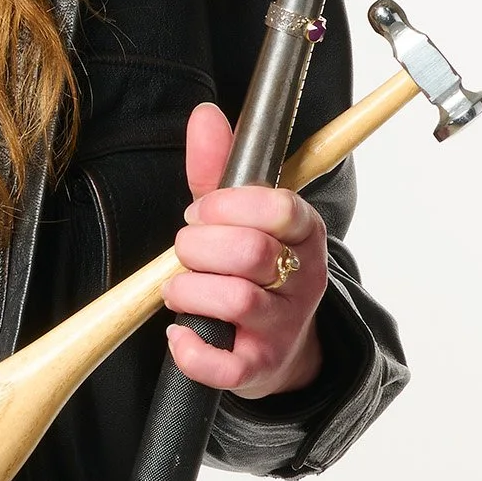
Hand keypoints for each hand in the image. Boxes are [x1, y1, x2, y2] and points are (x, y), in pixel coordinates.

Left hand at [162, 101, 327, 398]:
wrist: (278, 344)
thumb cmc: (253, 269)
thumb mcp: (240, 216)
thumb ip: (219, 169)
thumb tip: (205, 115)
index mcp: (304, 233)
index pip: (279, 207)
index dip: (228, 205)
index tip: (201, 210)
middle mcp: (303, 278)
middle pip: (250, 251)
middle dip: (199, 245)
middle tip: (186, 250)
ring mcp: (284, 325)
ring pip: (237, 299)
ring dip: (189, 289)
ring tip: (177, 288)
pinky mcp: (260, 366)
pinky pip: (227, 366)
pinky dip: (193, 351)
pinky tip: (178, 334)